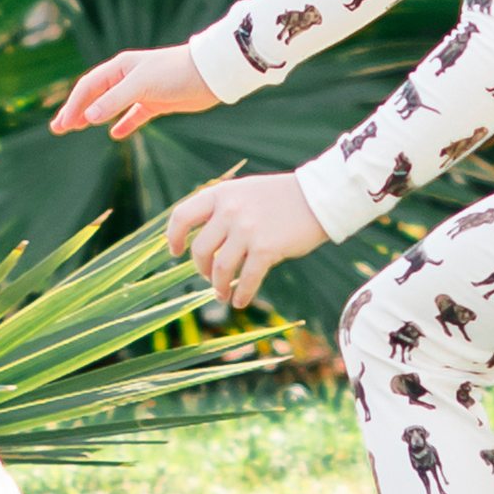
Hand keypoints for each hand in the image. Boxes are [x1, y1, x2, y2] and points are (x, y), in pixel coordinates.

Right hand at [52, 46, 218, 140]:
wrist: (211, 74)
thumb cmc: (175, 73)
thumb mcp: (141, 85)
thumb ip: (115, 100)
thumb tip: (88, 116)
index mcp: (120, 67)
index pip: (88, 86)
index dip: (73, 105)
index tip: (63, 124)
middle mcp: (128, 77)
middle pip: (95, 95)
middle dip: (76, 110)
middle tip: (58, 128)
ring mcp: (143, 90)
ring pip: (111, 105)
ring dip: (94, 116)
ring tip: (77, 129)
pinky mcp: (158, 102)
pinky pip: (135, 114)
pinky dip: (124, 123)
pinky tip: (116, 134)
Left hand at [167, 173, 328, 308]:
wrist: (320, 197)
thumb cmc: (283, 196)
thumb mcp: (246, 191)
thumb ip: (223, 208)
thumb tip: (203, 239)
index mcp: (221, 194)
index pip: (182, 216)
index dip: (173, 237)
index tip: (174, 252)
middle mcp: (230, 211)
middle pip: (200, 249)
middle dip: (200, 268)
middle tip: (207, 276)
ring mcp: (247, 230)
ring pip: (219, 269)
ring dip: (218, 287)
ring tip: (222, 295)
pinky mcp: (266, 249)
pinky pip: (246, 279)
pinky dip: (241, 294)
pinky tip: (240, 301)